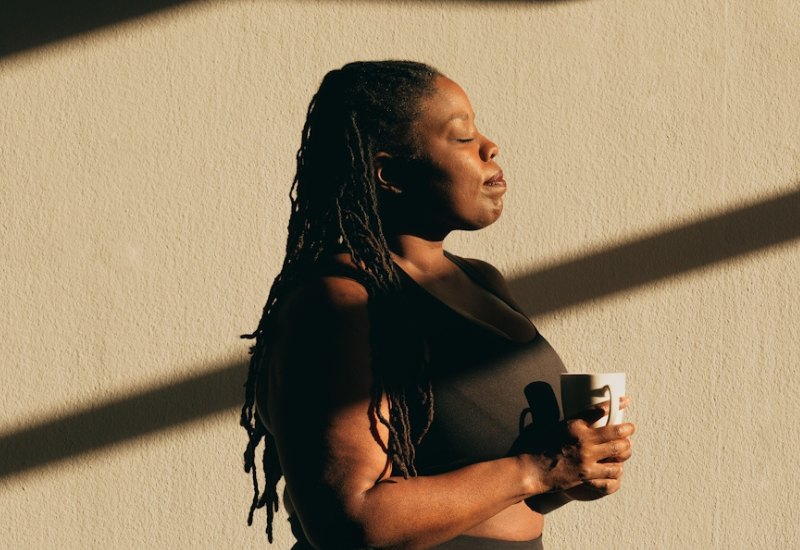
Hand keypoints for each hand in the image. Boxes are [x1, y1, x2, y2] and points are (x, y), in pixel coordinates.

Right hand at [519, 397, 634, 495]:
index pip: (600, 409)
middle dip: (628, 428)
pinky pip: (611, 470)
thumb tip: (588, 422)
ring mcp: (587, 457)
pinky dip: (617, 467)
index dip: (617, 404)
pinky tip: (618, 466)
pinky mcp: (588, 473)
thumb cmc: (539, 447)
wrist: (531, 469)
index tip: (626, 401)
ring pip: (618, 450)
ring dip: (626, 447)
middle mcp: (583, 439)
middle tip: (632, 427)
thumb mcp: (556, 428)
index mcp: (574, 424)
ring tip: (628, 445)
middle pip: (615, 431)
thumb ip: (574, 425)